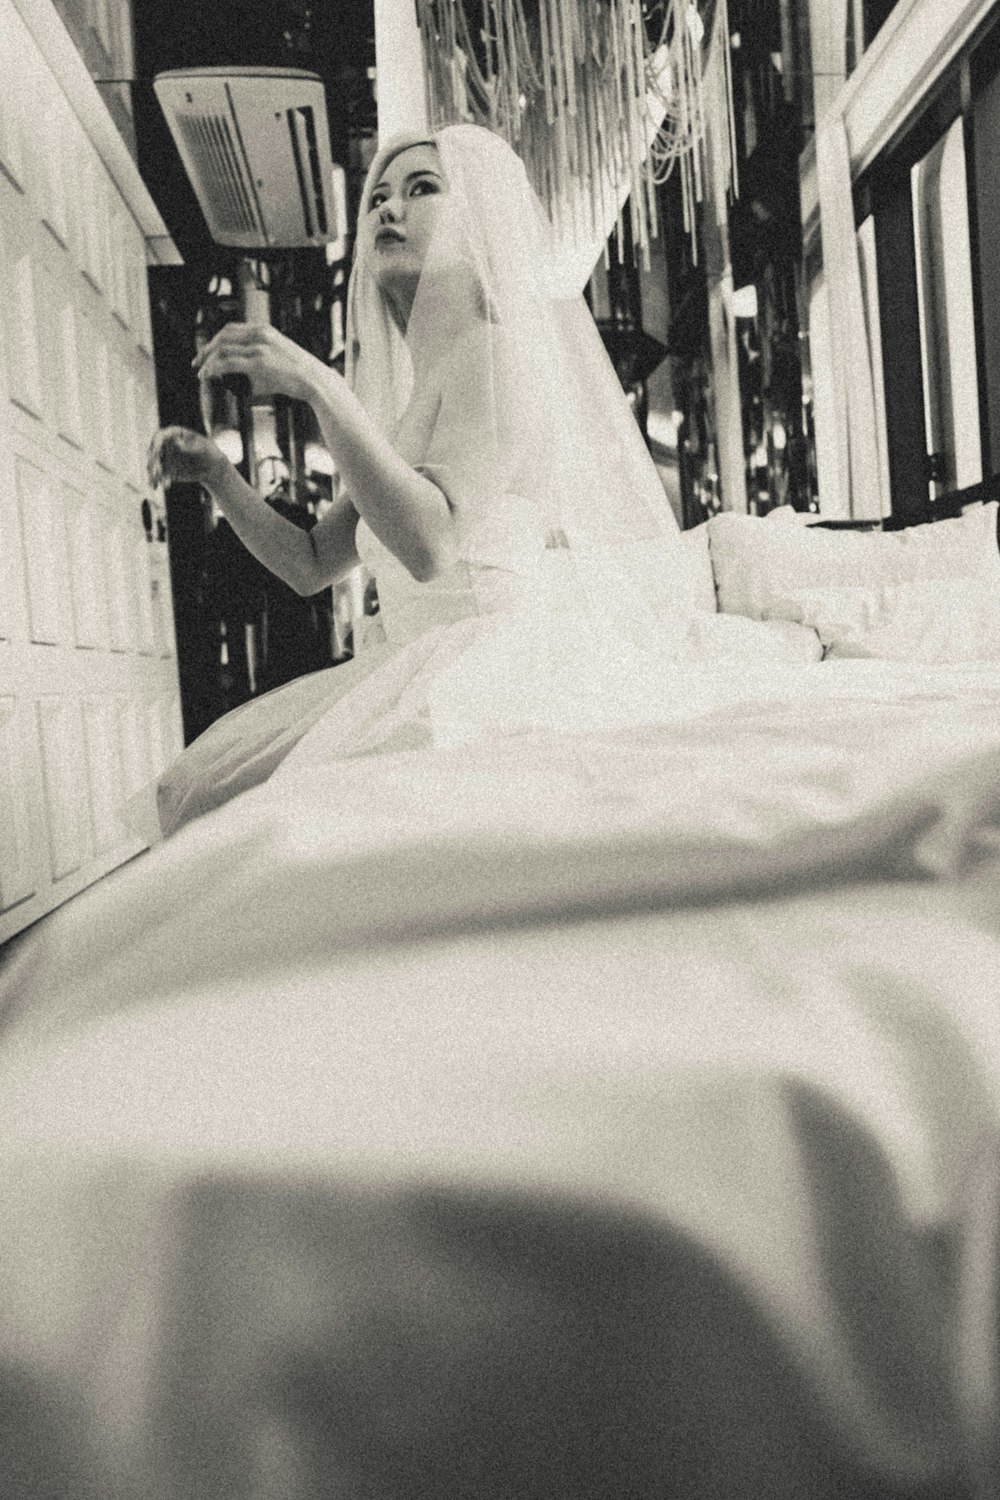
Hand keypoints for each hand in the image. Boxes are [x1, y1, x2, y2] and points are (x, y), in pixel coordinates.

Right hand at [147, 426, 227, 487]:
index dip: (156, 443)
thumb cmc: (209, 453)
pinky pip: (158, 476)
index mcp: (174, 434)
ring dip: (153, 473)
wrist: (212, 468)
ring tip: (158, 481)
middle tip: (157, 470)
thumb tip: (175, 442)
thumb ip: (189, 446)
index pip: (160, 436)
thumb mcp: (203, 449)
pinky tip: (166, 485)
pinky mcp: (166, 470)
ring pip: (153, 465)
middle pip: (153, 451)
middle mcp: (165, 444)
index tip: (156, 452)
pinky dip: (159, 481)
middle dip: (153, 461)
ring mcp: (164, 457)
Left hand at [192, 322, 319, 402]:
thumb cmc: (298, 376)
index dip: (214, 340)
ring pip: (222, 349)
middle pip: (222, 336)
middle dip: (206, 349)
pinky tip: (208, 376)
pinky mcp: (259, 363)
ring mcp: (259, 348)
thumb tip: (240, 376)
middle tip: (197, 363)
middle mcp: (260, 334)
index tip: (205, 353)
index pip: (230, 329)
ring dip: (207, 361)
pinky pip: (228, 363)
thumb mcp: (277, 359)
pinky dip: (213, 369)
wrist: (315, 381)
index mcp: (264, 330)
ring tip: (200, 374)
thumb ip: (257, 362)